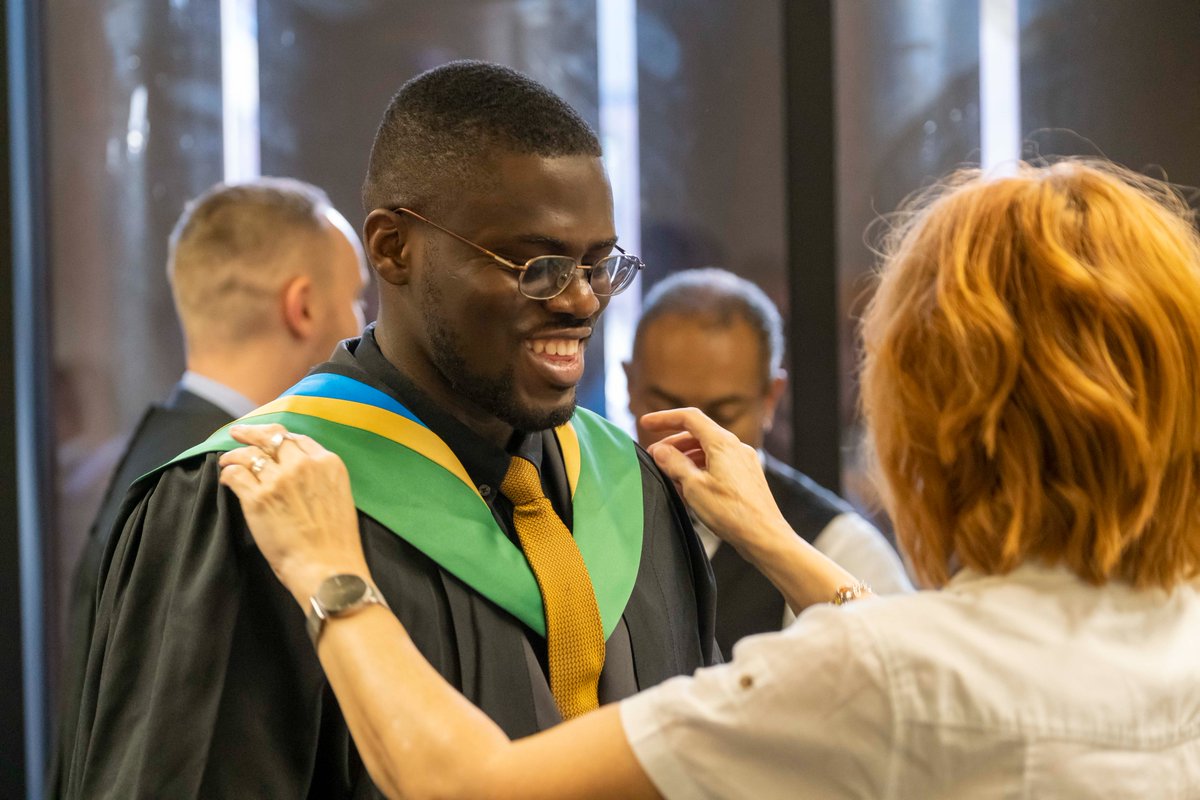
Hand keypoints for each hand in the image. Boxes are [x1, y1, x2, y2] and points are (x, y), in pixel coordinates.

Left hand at [218, 423, 368, 607]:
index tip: (269, 440)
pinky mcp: (257, 498)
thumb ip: (320, 478)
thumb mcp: (339, 497)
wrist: (328, 569)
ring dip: (234, 455)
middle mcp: (303, 465)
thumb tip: (296, 473)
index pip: (297, 439)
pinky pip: (235, 475)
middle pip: (272, 438)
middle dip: (252, 433)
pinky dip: (228, 474)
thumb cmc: (336, 543)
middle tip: (238, 433)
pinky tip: (226, 478)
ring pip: (249, 454)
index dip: (280, 438)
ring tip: (226, 460)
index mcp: (328, 463)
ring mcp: (279, 480)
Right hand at [641, 408, 790, 553]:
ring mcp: (743, 462)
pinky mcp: (746, 477)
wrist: (764, 536)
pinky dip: (700, 468)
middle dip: (673, 443)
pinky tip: (689, 486)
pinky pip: (718, 464)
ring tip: (669, 474)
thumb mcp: (694, 487)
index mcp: (723, 443)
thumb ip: (675, 464)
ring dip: (686, 458)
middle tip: (654, 457)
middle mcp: (736, 448)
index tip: (646, 423)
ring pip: (708, 451)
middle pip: (698, 434)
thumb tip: (660, 451)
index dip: (664, 418)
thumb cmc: (732, 513)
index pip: (689, 418)